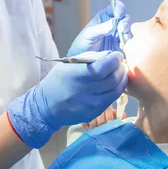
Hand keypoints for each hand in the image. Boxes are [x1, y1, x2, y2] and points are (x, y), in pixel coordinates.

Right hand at [7, 51, 127, 147]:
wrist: (46, 107)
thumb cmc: (57, 81)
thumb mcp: (68, 65)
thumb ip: (89, 58)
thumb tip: (109, 55)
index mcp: (76, 76)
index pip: (102, 68)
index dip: (114, 60)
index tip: (117, 55)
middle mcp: (84, 92)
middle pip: (112, 79)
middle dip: (120, 68)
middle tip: (119, 62)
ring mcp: (90, 105)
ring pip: (116, 90)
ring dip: (121, 79)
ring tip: (119, 72)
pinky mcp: (95, 113)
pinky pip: (111, 99)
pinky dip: (116, 89)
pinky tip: (113, 83)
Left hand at [67, 1, 131, 56]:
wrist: (81, 65)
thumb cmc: (81, 47)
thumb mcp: (87, 36)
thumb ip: (100, 28)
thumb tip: (114, 21)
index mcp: (104, 18)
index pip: (115, 7)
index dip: (119, 8)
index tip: (118, 14)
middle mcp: (113, 26)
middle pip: (125, 18)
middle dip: (125, 22)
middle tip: (121, 29)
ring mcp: (118, 37)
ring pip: (129, 31)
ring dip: (128, 34)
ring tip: (122, 40)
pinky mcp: (121, 48)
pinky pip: (130, 44)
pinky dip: (129, 45)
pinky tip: (124, 48)